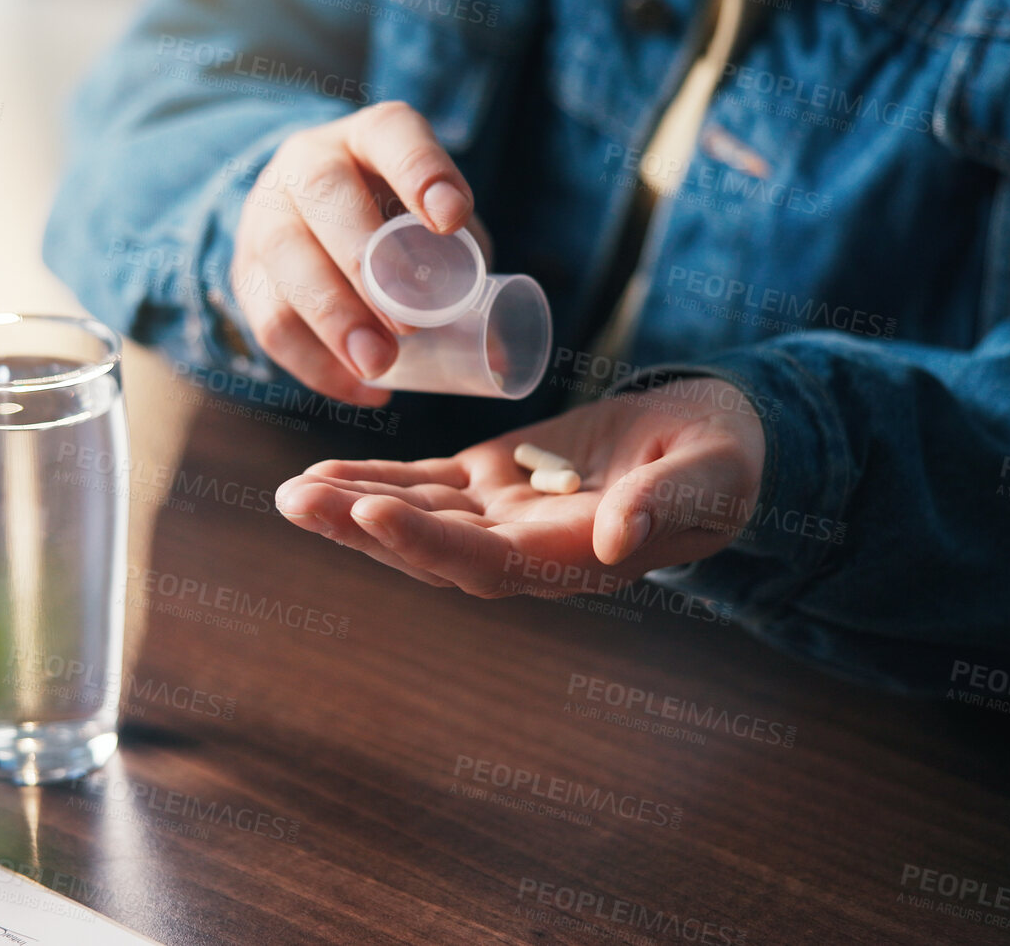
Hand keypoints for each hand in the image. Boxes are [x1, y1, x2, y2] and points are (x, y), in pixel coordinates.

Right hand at [230, 101, 478, 405]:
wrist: (303, 216)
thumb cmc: (388, 220)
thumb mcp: (424, 218)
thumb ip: (460, 263)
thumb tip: (503, 347)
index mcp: (367, 138)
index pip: (391, 135)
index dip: (420, 171)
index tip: (451, 217)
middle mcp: (307, 163)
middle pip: (324, 194)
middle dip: (366, 261)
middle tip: (410, 322)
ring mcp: (267, 215)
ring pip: (285, 259)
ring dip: (334, 319)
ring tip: (379, 366)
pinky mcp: (246, 273)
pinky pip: (269, 320)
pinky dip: (316, 364)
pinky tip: (360, 390)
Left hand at [274, 379, 766, 596]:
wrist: (715, 446)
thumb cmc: (721, 466)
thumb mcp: (709, 479)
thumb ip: (665, 508)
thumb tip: (614, 537)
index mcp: (569, 560)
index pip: (483, 563)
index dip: (424, 543)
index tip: (368, 514)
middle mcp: (523, 552)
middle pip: (427, 548)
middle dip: (358, 528)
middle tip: (292, 501)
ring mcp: (501, 518)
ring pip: (413, 516)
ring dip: (349, 507)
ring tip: (288, 493)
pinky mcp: (490, 483)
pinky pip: (422, 486)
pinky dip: (373, 480)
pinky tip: (322, 474)